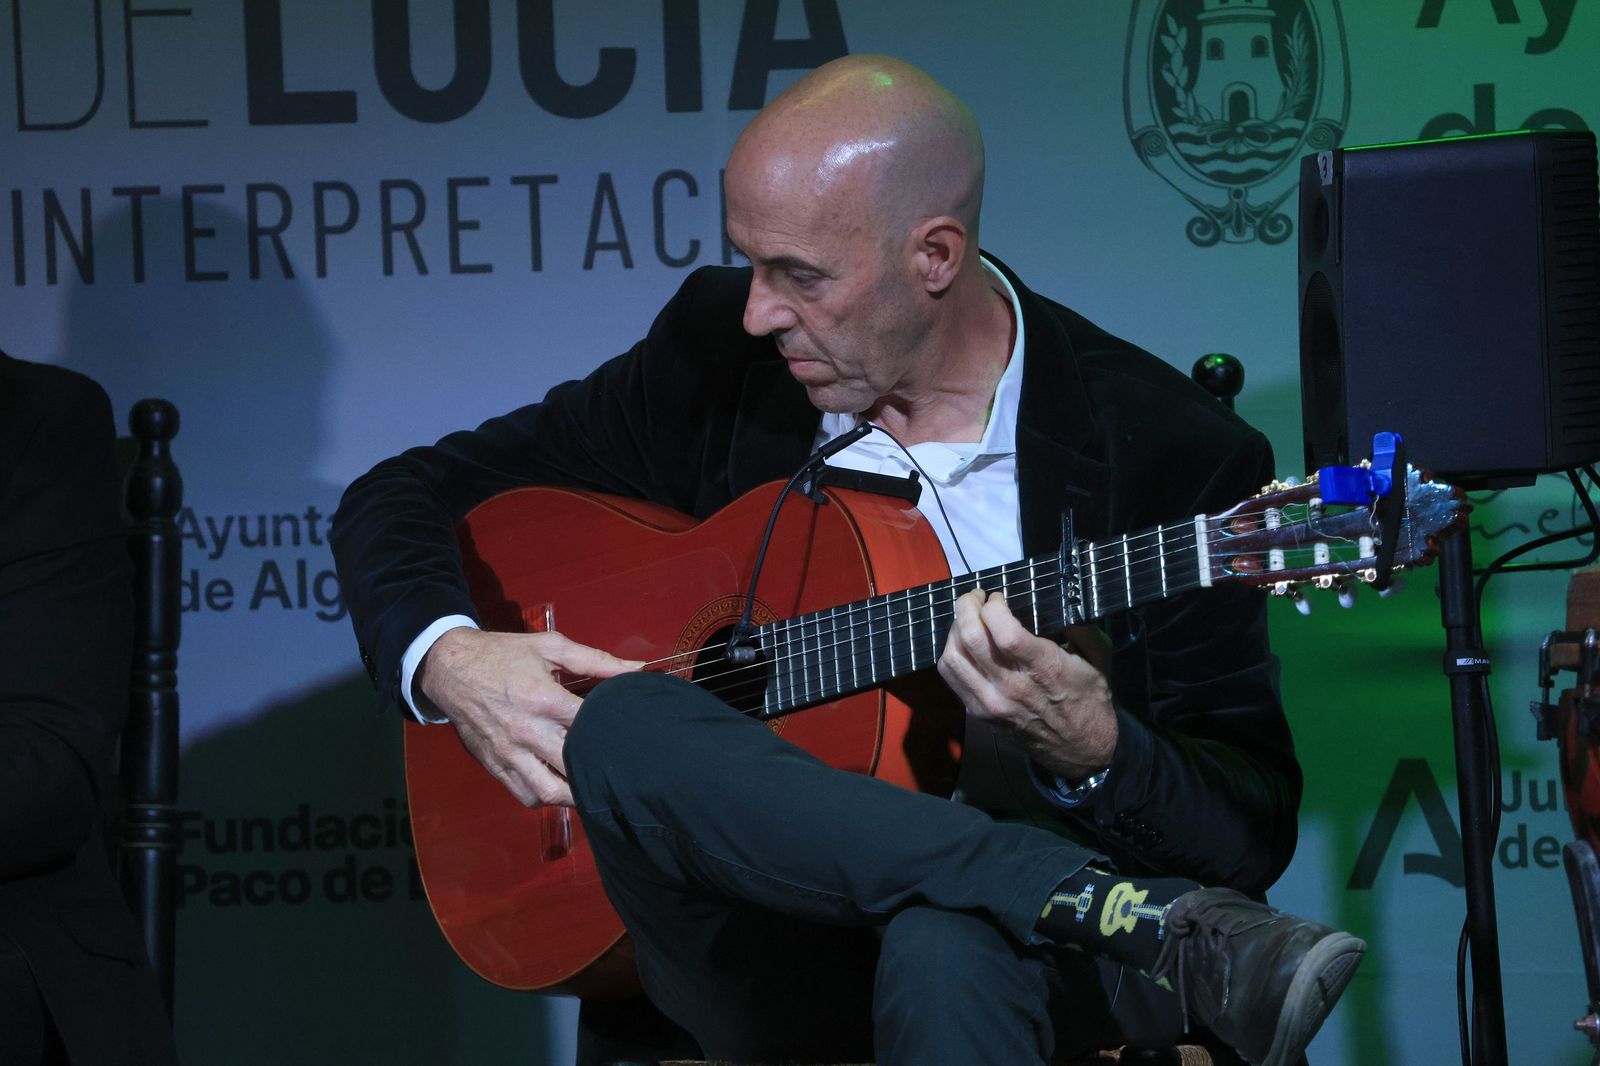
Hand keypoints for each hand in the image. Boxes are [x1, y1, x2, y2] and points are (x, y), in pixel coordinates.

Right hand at [416, 627, 641, 807]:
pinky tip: (559, 784)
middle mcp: (526, 731)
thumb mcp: (550, 647)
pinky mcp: (495, 766)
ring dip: (574, 793)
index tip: (630, 733)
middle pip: (573, 765)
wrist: (450, 667)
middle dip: (599, 768)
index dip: (614, 731)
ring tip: (590, 783)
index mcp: (543, 699)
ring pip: (549, 791)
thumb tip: (637, 669)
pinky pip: (525, 795)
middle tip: (618, 767)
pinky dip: (546, 796)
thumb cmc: (504, 654)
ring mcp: (509, 753)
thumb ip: (595, 660)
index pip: (589, 726)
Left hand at [937, 588, 1117, 780]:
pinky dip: (951, 653)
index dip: (993, 606)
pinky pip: (951, 677)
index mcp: (1044, 669)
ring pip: (953, 657)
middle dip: (966, 607)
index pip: (1004, 631)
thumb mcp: (1098, 661)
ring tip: (966, 618)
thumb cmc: (1090, 702)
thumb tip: (1061, 601)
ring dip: (955, 629)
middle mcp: (1013, 686)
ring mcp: (992, 702)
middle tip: (974, 597)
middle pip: (971, 638)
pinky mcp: (980, 714)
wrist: (1082, 751)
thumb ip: (1080, 629)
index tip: (997, 596)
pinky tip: (962, 643)